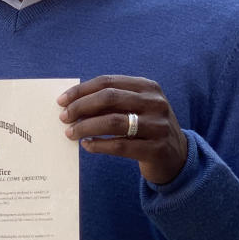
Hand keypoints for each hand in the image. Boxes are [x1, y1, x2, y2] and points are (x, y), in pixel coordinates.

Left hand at [57, 75, 187, 184]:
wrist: (177, 157)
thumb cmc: (147, 129)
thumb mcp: (137, 108)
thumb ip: (112, 102)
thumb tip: (73, 103)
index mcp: (148, 87)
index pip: (108, 82)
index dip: (82, 90)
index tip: (62, 101)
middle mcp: (155, 103)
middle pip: (109, 98)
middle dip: (81, 107)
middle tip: (64, 117)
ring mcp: (158, 126)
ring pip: (113, 122)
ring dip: (86, 127)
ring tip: (71, 133)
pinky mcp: (156, 148)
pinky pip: (120, 145)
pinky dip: (99, 145)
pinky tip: (87, 145)